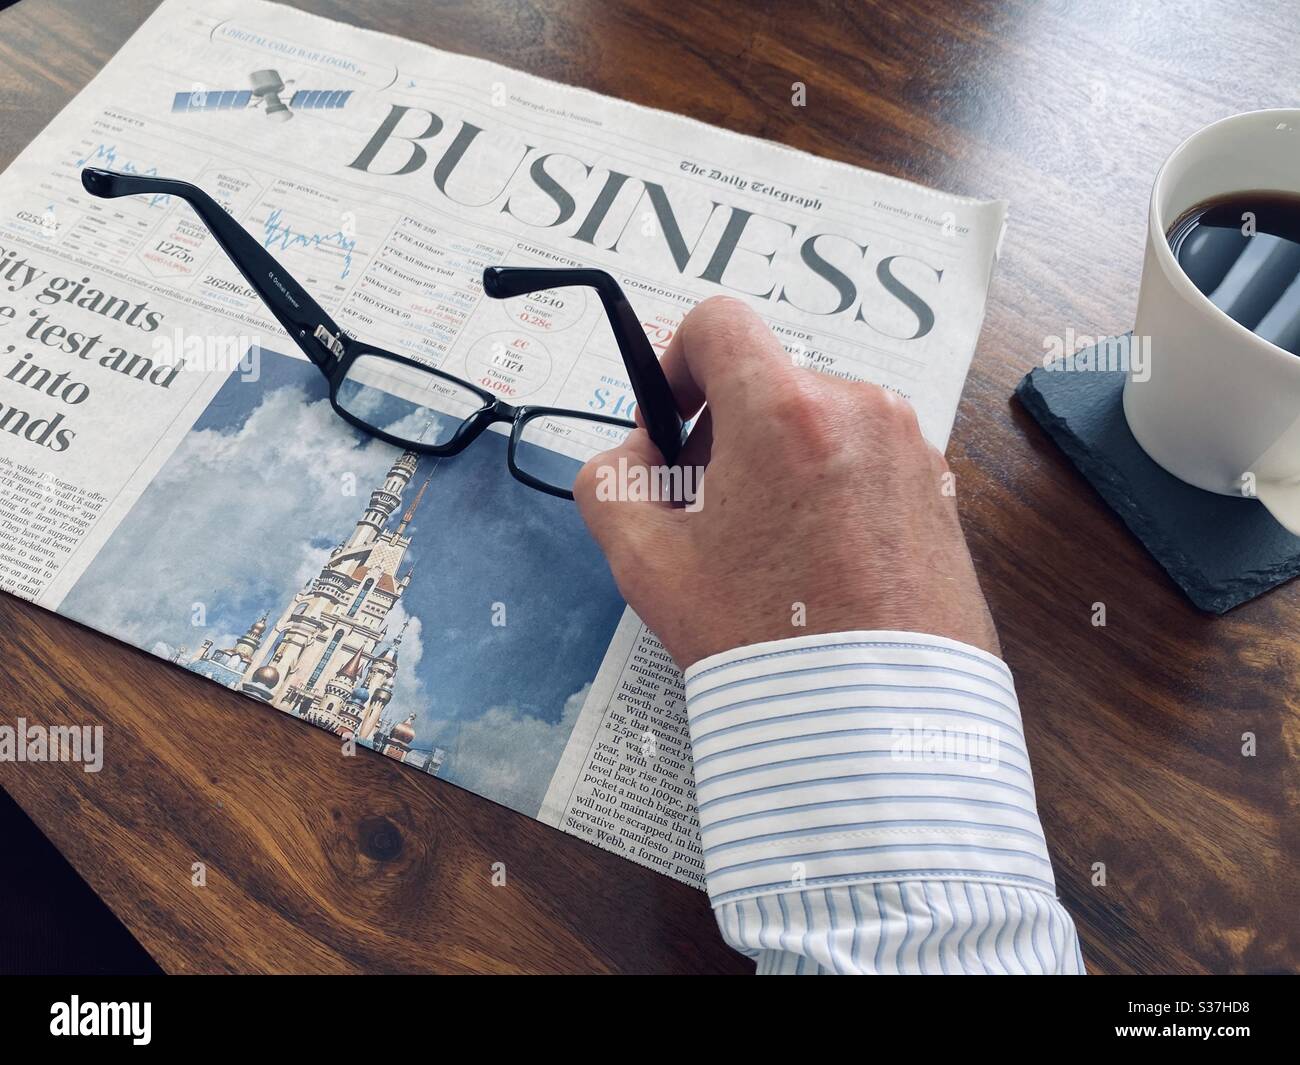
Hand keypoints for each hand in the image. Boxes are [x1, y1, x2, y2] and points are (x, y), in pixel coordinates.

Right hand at [574, 296, 999, 669]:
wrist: (877, 720)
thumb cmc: (759, 638)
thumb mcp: (647, 563)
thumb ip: (610, 484)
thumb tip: (632, 456)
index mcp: (783, 410)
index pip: (718, 322)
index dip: (677, 362)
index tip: (673, 423)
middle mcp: (859, 407)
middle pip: (768, 383)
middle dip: (726, 432)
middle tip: (710, 513)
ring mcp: (911, 446)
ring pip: (819, 422)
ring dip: (780, 461)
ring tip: (770, 549)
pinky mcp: (940, 487)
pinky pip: (867, 458)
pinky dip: (832, 487)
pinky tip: (822, 562)